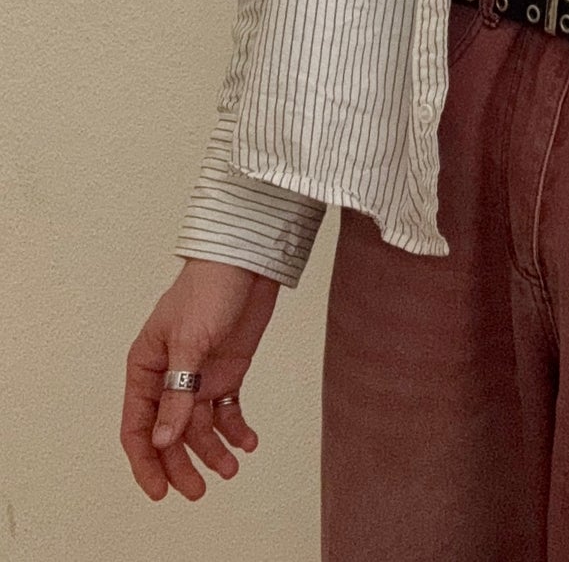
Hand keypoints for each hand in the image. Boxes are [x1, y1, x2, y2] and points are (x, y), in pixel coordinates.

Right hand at [121, 260, 279, 501]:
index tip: (160, 491)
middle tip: (198, 490)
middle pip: (168, 434)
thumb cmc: (209, 287)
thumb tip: (163, 439)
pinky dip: (236, 429)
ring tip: (230, 468)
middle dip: (181, 464)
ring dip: (212, 450)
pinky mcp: (227, 371)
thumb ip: (178, 393)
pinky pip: (227, 410)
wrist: (248, 259)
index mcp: (145, 367)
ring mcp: (199, 375)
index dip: (146, 461)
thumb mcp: (189, 342)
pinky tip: (248, 442)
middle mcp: (169, 376)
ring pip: (199, 427)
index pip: (137, 426)